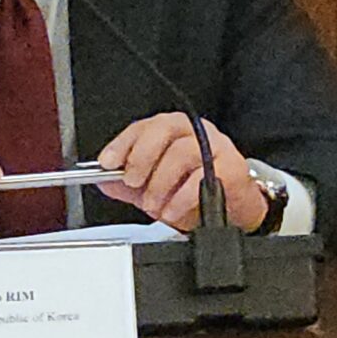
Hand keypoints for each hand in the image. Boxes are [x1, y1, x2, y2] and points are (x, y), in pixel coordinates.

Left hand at [96, 112, 267, 233]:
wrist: (233, 211)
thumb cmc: (195, 192)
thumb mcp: (154, 186)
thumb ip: (127, 183)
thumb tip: (103, 180)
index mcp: (175, 131)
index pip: (146, 126)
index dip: (123, 143)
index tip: (108, 162)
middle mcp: (195, 133)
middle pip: (164, 128)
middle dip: (141, 157)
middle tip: (132, 182)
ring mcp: (216, 148)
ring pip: (182, 152)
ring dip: (161, 183)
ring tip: (154, 205)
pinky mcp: (232, 168)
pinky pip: (202, 178)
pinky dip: (181, 198)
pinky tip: (172, 211)